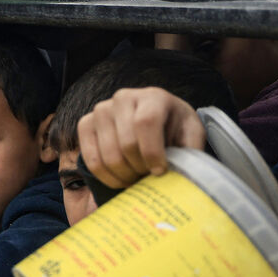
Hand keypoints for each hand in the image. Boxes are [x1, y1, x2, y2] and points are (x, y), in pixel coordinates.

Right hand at [77, 87, 205, 189]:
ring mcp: (101, 110)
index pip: (146, 123)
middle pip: (126, 143)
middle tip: (149, 178)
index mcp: (153, 97)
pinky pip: (90, 158)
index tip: (160, 172)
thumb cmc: (174, 128)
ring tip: (137, 179)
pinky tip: (120, 179)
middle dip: (140, 169)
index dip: (152, 152)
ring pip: (108, 155)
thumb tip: (183, 175)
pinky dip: (106, 176)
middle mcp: (123, 98)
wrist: (154, 118)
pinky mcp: (85, 123)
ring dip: (124, 176)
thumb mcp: (191, 134)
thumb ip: (190, 150)